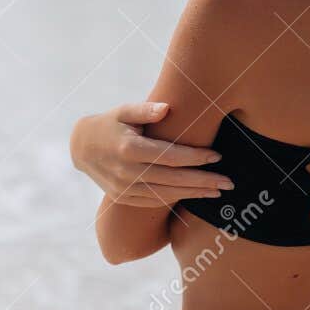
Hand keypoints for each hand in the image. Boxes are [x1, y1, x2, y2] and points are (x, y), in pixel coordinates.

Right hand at [69, 101, 233, 207]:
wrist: (81, 148)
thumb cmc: (110, 124)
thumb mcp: (124, 111)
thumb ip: (146, 109)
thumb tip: (168, 108)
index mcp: (129, 149)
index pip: (170, 156)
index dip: (196, 157)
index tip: (217, 156)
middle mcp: (127, 172)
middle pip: (173, 179)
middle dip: (203, 182)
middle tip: (228, 183)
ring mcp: (124, 188)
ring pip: (166, 194)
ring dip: (193, 194)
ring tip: (217, 192)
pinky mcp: (123, 198)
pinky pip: (154, 201)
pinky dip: (175, 199)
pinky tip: (193, 196)